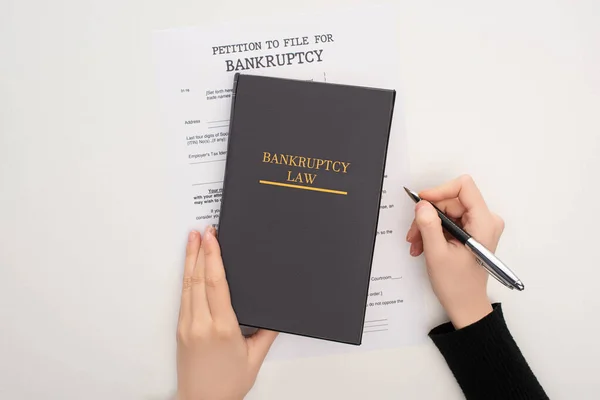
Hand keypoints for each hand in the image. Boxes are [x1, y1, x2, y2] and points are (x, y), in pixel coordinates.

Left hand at [177, 227, 277, 399]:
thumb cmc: (227, 384)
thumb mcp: (255, 357)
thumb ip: (266, 332)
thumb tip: (274, 312)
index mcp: (223, 328)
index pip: (216, 283)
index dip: (213, 257)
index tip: (212, 238)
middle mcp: (202, 323)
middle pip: (199, 278)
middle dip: (200, 251)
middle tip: (203, 231)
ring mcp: (188, 325)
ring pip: (188, 284)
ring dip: (190, 260)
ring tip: (192, 240)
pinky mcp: (181, 328)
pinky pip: (184, 296)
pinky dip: (187, 277)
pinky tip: (189, 267)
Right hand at [406, 175, 504, 328]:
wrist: (466, 304)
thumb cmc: (458, 285)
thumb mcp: (437, 254)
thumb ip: (429, 225)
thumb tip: (422, 205)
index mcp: (484, 223)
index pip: (464, 187)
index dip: (439, 191)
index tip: (422, 201)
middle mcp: (486, 221)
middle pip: (450, 201)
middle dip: (428, 216)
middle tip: (414, 234)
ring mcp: (479, 226)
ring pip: (446, 211)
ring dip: (427, 226)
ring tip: (417, 244)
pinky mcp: (472, 231)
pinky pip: (449, 221)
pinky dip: (434, 231)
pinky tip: (424, 245)